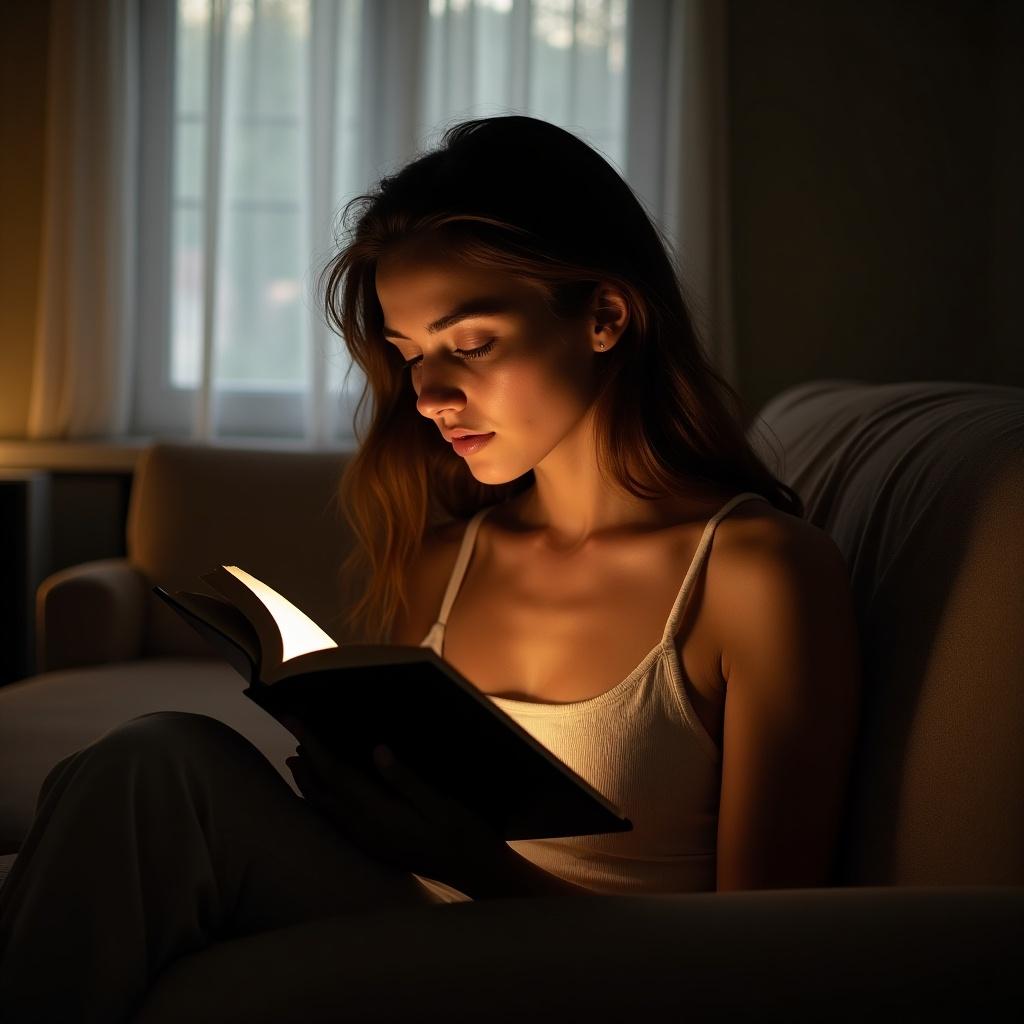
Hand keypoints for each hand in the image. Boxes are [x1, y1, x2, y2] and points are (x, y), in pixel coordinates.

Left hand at [284, 727, 510, 896]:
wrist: (473, 870)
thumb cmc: (461, 831)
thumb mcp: (439, 801)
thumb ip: (405, 778)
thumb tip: (377, 750)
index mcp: (379, 813)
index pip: (336, 774)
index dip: (313, 745)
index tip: (295, 720)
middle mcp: (365, 828)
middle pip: (323, 792)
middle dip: (305, 763)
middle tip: (291, 734)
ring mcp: (368, 840)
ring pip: (327, 809)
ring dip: (309, 783)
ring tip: (296, 762)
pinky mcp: (374, 846)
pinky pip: (336, 822)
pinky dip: (322, 803)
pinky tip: (323, 798)